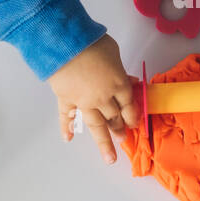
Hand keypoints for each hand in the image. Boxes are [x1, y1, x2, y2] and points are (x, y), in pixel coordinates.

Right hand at [48, 35, 138, 163]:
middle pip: (114, 117)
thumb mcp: (114, 53)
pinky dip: (66, 128)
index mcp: (118, 84)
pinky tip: (68, 139)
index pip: (129, 104)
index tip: (134, 123)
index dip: (133, 115)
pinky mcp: (66, 100)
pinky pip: (66, 117)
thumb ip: (121, 70)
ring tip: (109, 157)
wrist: (65, 44)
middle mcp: (103, 98)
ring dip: (103, 141)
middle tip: (122, 137)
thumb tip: (129, 80)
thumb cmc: (92, 43)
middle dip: (119, 128)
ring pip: (96, 125)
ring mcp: (84, 102)